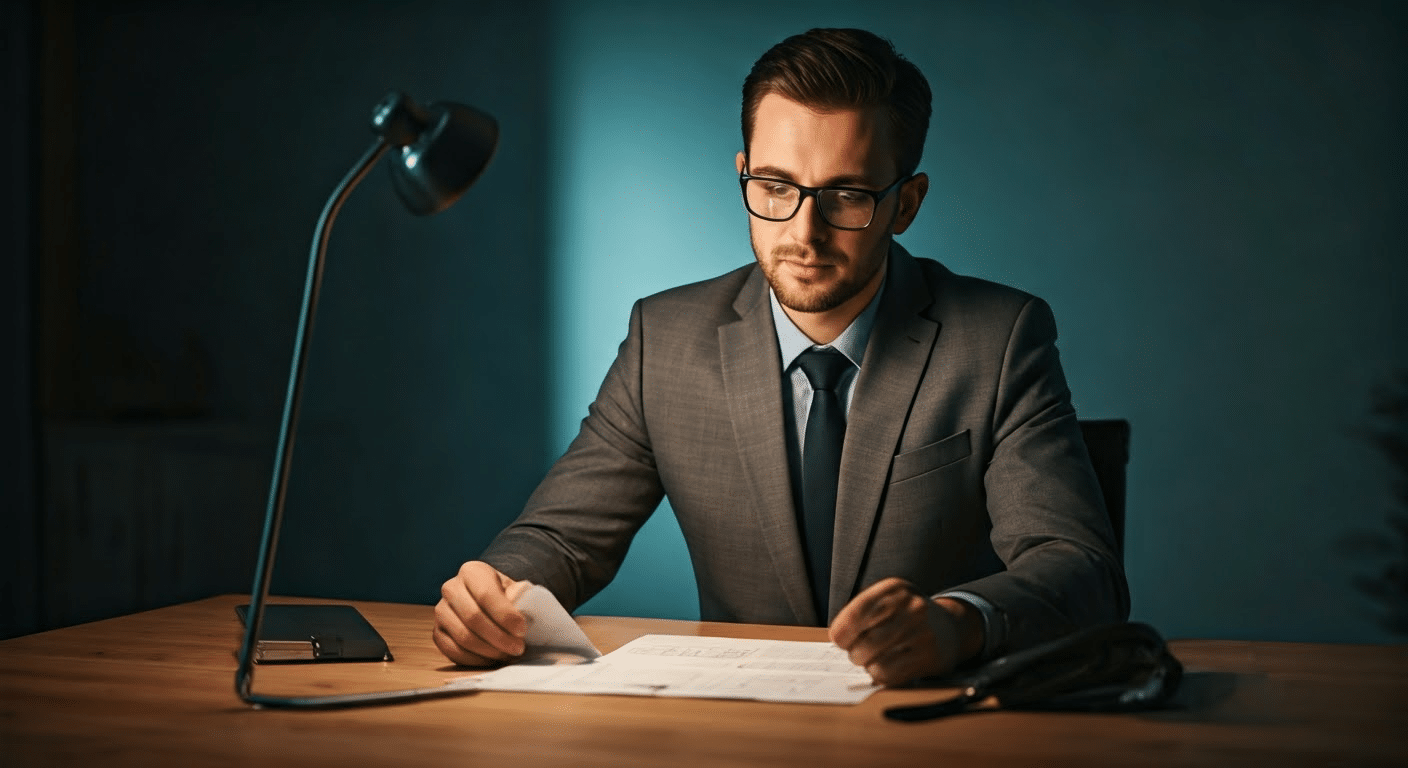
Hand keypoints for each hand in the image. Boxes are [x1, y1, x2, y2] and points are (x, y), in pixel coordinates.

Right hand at [433, 560, 531, 665]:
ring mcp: (441, 611)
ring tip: (508, 654)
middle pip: (473, 617)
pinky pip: (453, 651)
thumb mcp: (514, 589)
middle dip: (499, 637)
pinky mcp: (437, 632)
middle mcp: (451, 588)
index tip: (522, 630)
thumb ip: (519, 600)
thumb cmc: (504, 596)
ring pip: (463, 637)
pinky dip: (476, 659)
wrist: (486, 601)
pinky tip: (492, 659)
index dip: (505, 615)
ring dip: (489, 650)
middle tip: (518, 648)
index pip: (485, 594)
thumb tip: (523, 617)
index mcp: (471, 571)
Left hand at [828, 578, 981, 685]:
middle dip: (854, 653)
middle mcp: (911, 607)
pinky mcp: (929, 656)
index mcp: (894, 588)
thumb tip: (838, 638)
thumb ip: (861, 613)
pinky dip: (882, 675)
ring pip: (873, 662)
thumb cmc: (908, 616)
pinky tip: (889, 666)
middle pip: (861, 644)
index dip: (841, 633)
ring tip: (875, 658)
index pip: (855, 615)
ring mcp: (922, 632)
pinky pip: (890, 674)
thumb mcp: (887, 601)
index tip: (840, 640)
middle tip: (860, 652)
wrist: (950, 627)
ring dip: (868, 665)